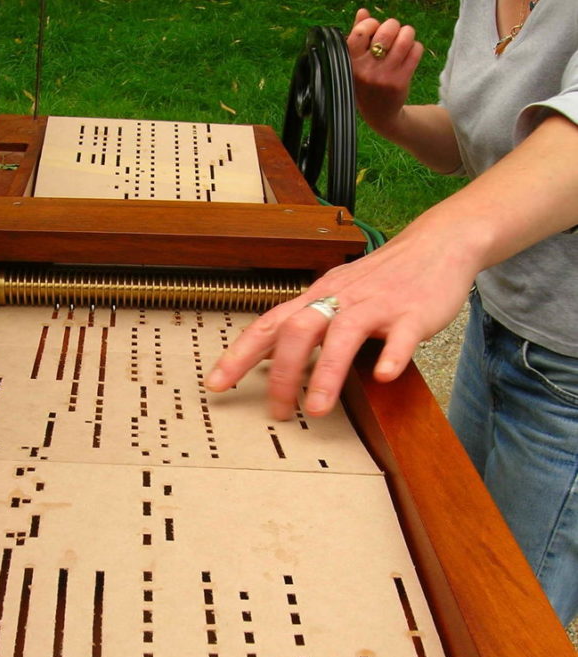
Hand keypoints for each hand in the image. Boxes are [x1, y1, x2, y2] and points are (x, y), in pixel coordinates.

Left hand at [205, 213, 476, 419]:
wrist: (438, 244)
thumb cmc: (383, 277)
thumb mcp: (336, 293)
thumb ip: (306, 322)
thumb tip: (271, 355)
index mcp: (318, 296)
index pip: (270, 324)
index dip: (240, 354)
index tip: (217, 384)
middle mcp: (342, 299)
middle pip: (299, 330)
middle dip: (284, 373)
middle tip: (281, 412)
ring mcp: (377, 305)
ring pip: (344, 334)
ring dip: (327, 372)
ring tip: (317, 408)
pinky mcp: (413, 313)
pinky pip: (401, 335)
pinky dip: (391, 355)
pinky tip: (384, 376)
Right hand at [347, 8, 423, 138]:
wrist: (380, 115)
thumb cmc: (366, 83)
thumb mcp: (355, 63)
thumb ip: (357, 37)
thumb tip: (363, 11)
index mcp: (351, 63)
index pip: (360, 31)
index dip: (371, 23)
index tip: (373, 29)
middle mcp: (366, 70)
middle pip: (387, 30)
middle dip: (393, 26)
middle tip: (393, 34)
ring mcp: (384, 77)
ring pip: (405, 37)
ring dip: (407, 34)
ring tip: (404, 40)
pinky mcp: (400, 81)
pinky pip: (416, 50)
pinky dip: (415, 47)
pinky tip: (410, 54)